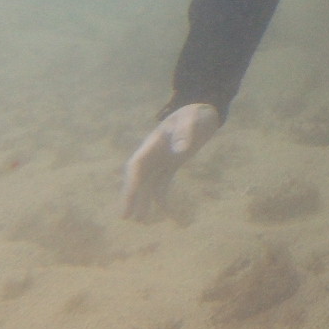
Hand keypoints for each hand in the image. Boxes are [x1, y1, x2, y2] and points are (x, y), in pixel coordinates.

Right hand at [120, 103, 219, 220]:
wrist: (203, 108)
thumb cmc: (196, 112)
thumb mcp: (192, 119)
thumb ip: (185, 132)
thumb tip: (179, 150)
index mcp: (153, 143)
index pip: (137, 165)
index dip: (131, 182)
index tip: (128, 199)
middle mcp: (153, 154)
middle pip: (138, 178)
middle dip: (131, 196)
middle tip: (126, 216)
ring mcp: (162, 159)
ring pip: (148, 183)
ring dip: (144, 200)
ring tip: (140, 220)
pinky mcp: (172, 164)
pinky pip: (163, 183)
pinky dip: (163, 198)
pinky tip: (165, 213)